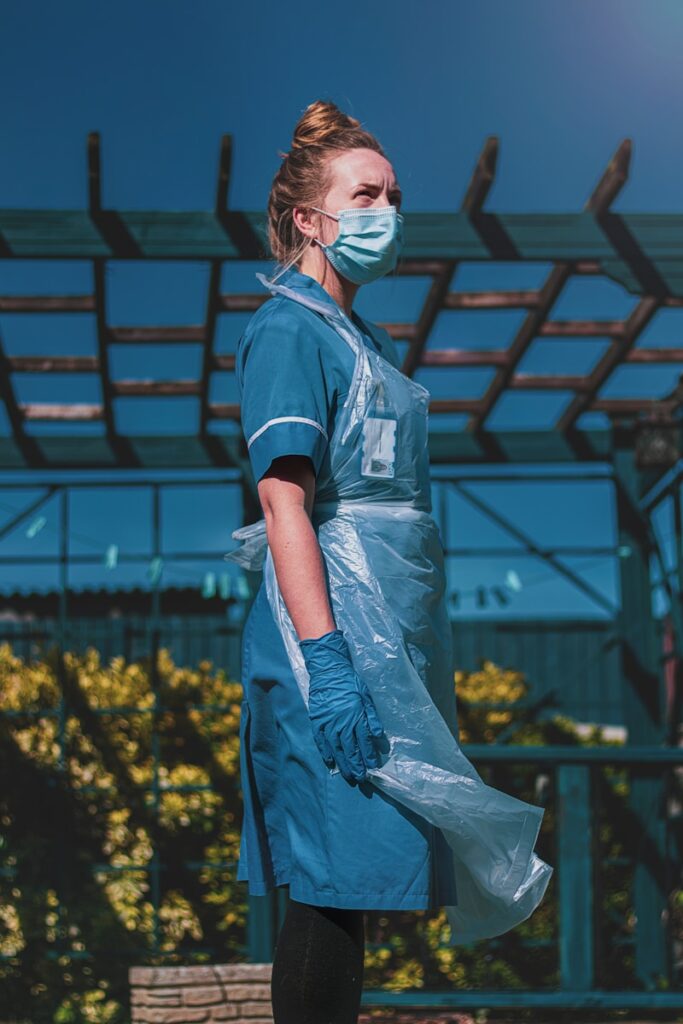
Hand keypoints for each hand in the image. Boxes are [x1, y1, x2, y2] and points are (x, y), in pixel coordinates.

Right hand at [298, 628, 387, 783]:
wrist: (328, 670)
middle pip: (350, 748)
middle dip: (356, 764)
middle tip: (361, 778)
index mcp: (356, 715)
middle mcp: (342, 722)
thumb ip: (371, 716)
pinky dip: (325, 752)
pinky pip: (321, 740)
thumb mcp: (365, 695)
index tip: (372, 766)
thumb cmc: (349, 681)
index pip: (363, 741)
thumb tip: (378, 735)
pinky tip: (330, 762)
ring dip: (343, 763)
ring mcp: (327, 722)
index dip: (368, 755)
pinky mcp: (317, 720)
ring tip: (348, 774)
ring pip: (336, 748)